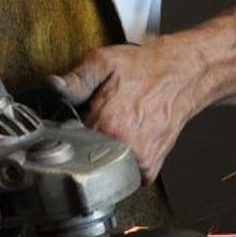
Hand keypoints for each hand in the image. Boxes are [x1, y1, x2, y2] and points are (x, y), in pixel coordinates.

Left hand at [46, 40, 200, 181]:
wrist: (184, 75)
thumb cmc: (147, 68)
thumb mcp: (104, 63)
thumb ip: (75, 79)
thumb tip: (52, 88)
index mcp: (108, 125)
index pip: (68, 141)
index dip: (66, 130)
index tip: (73, 120)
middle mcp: (125, 147)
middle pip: (85, 156)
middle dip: (84, 140)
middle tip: (97, 120)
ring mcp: (139, 161)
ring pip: (103, 167)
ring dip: (102, 152)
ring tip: (114, 129)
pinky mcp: (149, 169)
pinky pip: (123, 173)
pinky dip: (120, 160)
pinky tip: (125, 140)